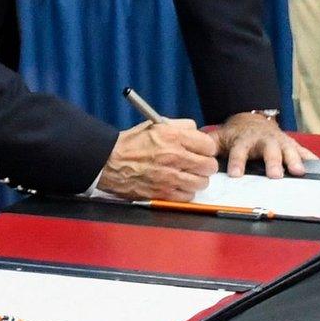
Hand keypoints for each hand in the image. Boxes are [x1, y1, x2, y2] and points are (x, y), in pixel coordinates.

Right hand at [96, 119, 219, 200]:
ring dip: (197, 179)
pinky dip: (186, 191)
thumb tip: (196, 131)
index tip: (202, 150)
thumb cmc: (131, 143)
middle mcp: (175, 157)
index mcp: (174, 137)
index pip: (209, 145)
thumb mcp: (155, 124)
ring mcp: (170, 177)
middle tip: (197, 164)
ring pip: (202, 183)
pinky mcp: (163, 193)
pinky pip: (188, 196)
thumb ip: (180, 125)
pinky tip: (178, 185)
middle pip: (209, 166)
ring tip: (187, 175)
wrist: (109, 162)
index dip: (206, 148)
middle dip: (205, 164)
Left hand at [213, 112, 317, 177]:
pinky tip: (316, 165)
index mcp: (244, 140)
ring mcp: (279, 141)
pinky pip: (302, 151)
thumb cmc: (236, 135)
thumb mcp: (221, 137)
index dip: (237, 162)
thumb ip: (210, 144)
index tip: (235, 175)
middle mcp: (263, 140)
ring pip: (287, 150)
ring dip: (293, 160)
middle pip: (268, 151)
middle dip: (272, 162)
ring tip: (298, 172)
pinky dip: (309, 158)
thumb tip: (196, 151)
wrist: (253, 121)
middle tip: (274, 175)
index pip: (239, 151)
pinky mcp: (290, 144)